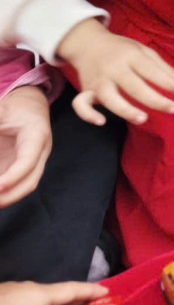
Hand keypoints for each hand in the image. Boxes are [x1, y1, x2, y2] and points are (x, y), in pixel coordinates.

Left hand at [0, 87, 50, 207]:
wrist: (29, 106)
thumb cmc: (15, 107)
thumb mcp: (2, 110)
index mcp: (36, 135)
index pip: (28, 161)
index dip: (13, 176)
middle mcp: (39, 152)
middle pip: (30, 181)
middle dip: (9, 196)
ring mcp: (33, 162)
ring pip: (23, 187)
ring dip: (6, 198)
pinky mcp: (24, 168)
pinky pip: (16, 185)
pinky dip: (4, 193)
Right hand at [55, 18, 173, 126]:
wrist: (87, 44)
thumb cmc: (121, 50)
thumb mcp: (143, 50)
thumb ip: (161, 67)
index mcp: (130, 56)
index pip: (150, 70)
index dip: (167, 82)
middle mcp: (113, 68)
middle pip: (134, 86)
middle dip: (155, 99)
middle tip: (173, 109)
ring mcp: (98, 80)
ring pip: (109, 98)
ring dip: (126, 110)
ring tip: (143, 119)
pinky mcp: (85, 90)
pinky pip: (81, 104)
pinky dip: (88, 115)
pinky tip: (102, 122)